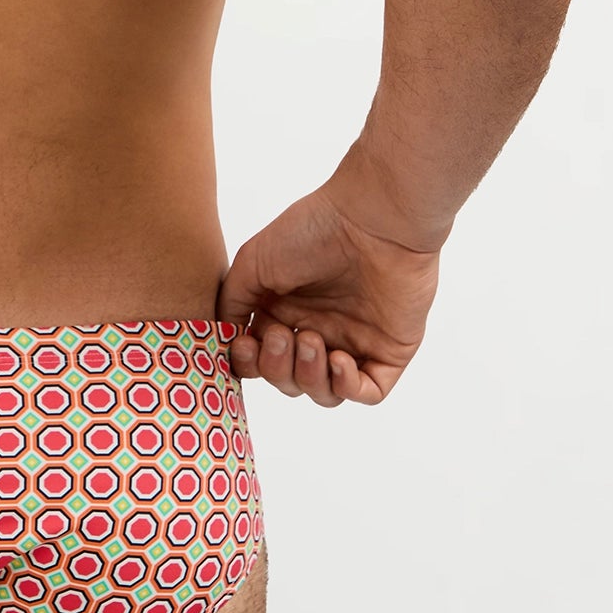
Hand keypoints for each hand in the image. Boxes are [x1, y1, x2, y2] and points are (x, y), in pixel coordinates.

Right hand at [216, 182, 440, 405]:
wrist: (373, 219)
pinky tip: (339, 359)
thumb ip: (232, 302)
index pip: (260, 359)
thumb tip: (223, 338)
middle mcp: (318, 328)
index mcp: (285, 310)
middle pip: (288, 381)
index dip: (248, 361)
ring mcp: (354, 342)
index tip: (245, 342)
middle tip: (285, 334)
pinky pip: (367, 391)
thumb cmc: (313, 231)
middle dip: (278, 367)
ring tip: (313, 341)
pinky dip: (346, 386)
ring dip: (309, 378)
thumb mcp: (253, 260)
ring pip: (324, 393)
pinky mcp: (388, 351)